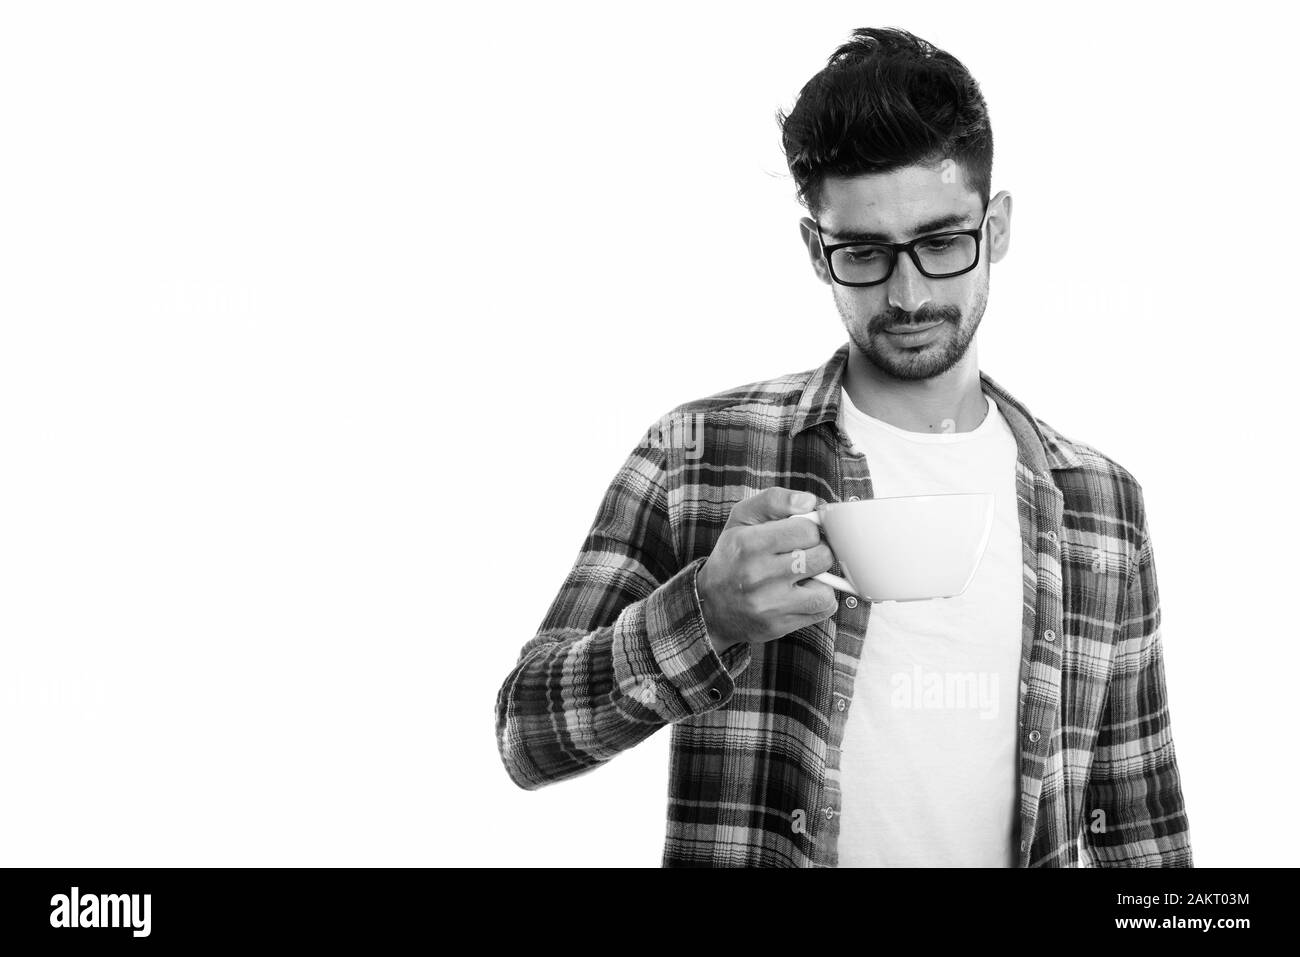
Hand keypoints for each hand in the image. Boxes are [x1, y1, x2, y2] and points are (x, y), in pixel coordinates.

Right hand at [696, 487, 838, 652]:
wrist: (709, 605)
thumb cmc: (732, 555)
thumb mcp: (742, 518)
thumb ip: (774, 500)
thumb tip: (809, 502)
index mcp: (748, 543)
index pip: (807, 530)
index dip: (809, 529)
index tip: (799, 534)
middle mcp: (757, 575)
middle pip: (822, 556)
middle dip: (817, 552)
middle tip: (802, 554)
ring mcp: (769, 604)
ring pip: (826, 587)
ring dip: (820, 580)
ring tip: (802, 576)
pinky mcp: (779, 625)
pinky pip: (823, 609)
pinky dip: (819, 601)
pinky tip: (801, 594)